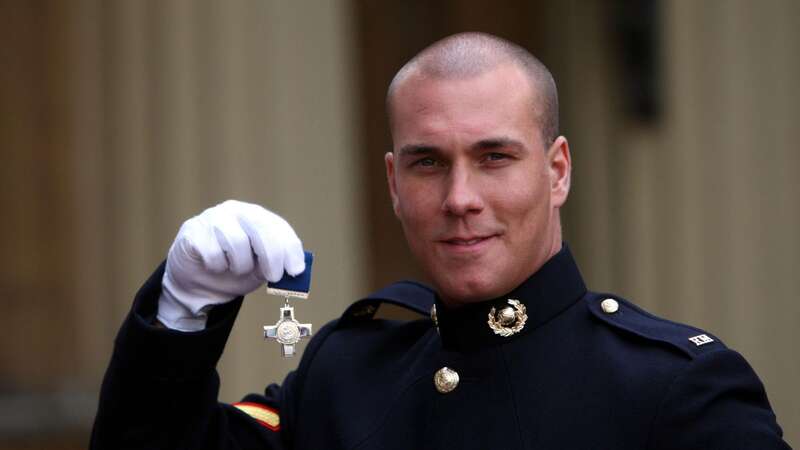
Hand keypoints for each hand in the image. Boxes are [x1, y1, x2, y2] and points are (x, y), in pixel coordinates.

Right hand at [157, 200, 304, 330]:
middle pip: (261, 229)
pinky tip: (214, 267)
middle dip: (272, 257)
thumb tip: (295, 271)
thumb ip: (275, 266)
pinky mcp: (193, 231)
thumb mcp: (260, 269)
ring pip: (237, 242)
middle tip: (274, 277)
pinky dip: (217, 267)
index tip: (296, 270)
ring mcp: (213, 218)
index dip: (290, 248)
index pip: (278, 227)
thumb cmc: (232, 271)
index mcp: (256, 216)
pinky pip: (213, 253)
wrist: (196, 282)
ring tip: (235, 270)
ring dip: (240, 265)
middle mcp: (236, 211)